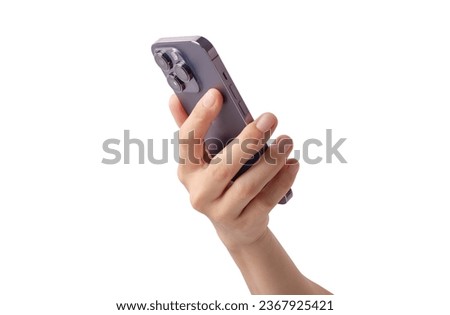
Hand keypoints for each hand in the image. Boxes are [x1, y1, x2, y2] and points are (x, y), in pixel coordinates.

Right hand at [169, 89, 298, 250]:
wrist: (236, 226)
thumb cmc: (220, 182)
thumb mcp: (204, 160)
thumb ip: (192, 130)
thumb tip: (175, 98)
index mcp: (187, 171)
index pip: (187, 142)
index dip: (200, 118)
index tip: (216, 94)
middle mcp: (200, 193)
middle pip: (223, 167)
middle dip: (248, 140)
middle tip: (270, 118)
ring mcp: (221, 212)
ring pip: (248, 186)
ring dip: (271, 161)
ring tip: (287, 140)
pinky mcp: (245, 223)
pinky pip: (266, 200)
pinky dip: (282, 180)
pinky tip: (292, 164)